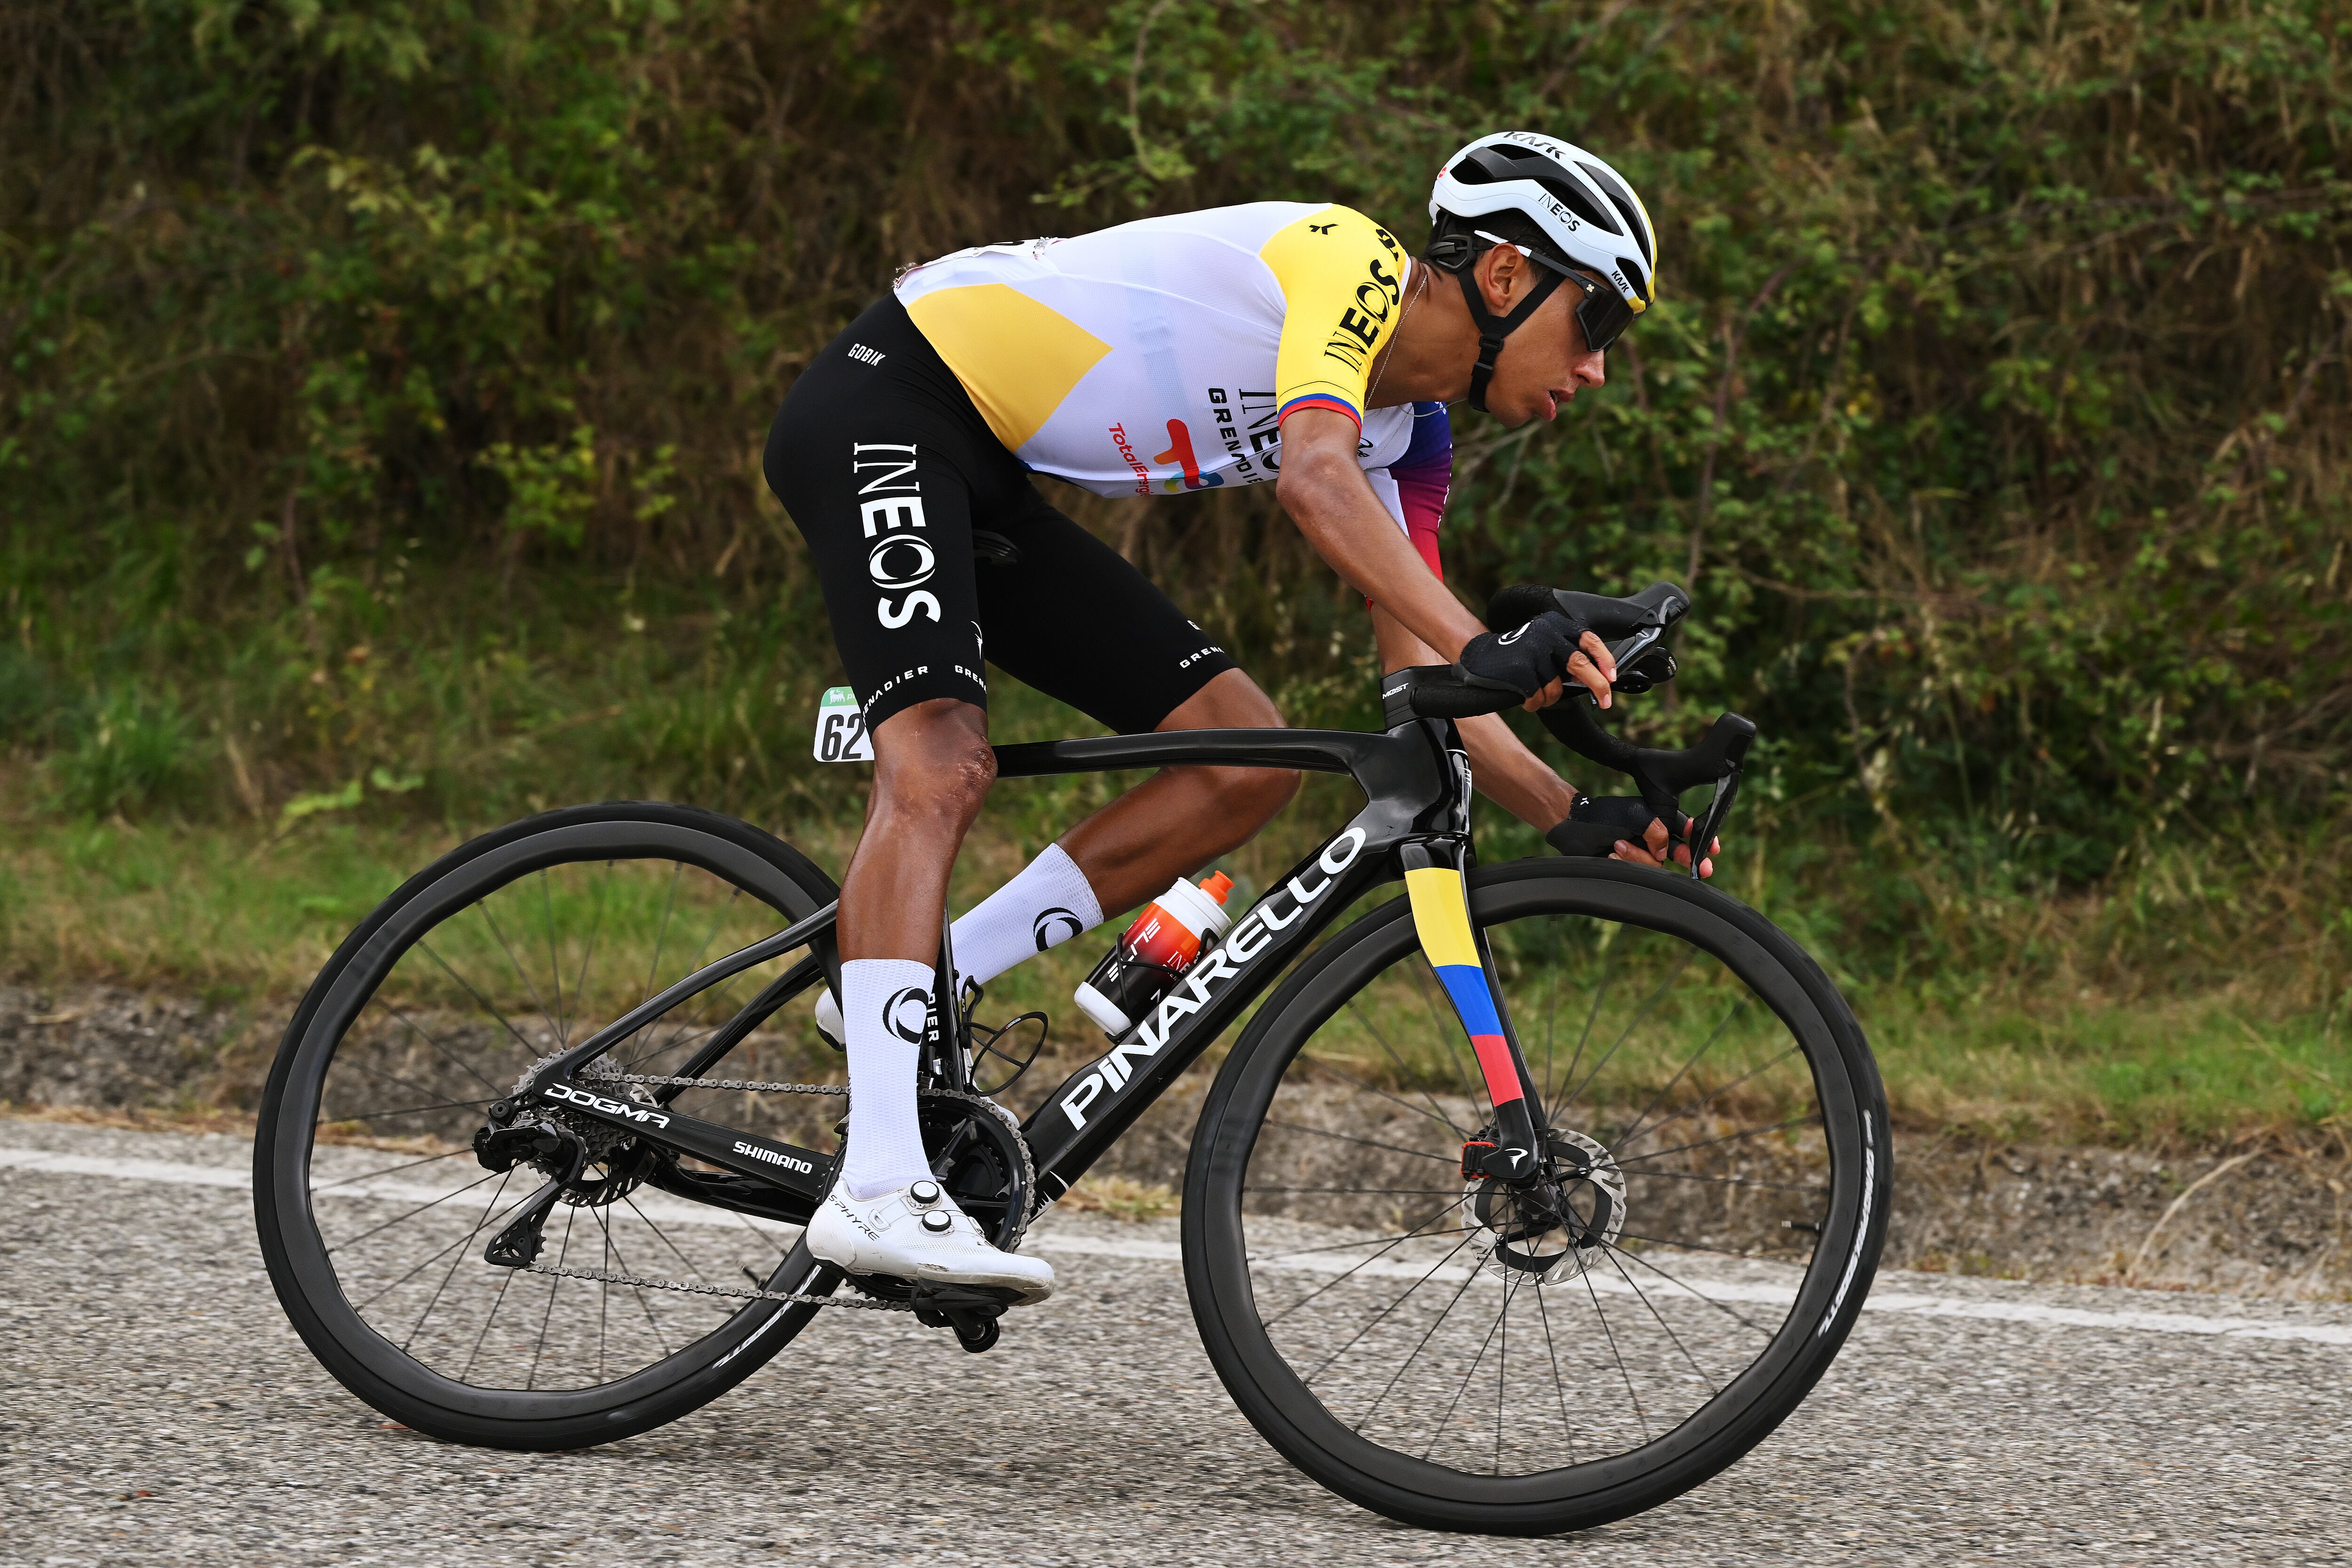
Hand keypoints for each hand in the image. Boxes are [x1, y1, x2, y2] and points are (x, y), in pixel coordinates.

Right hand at [1460, 612, 1617, 709]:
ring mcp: (1531, 650)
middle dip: (1598, 686)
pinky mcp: (1518, 668)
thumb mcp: (1544, 645)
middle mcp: (1545, 633)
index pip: (1588, 640)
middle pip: (1579, 664)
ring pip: (1555, 688)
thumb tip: (1599, 679)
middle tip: (1606, 703)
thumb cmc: (1516, 656)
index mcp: (1556, 625)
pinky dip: (1533, 704)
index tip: (1613, 678)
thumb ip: (1567, 655)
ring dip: (1547, 699)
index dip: (1605, 660)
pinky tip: (1524, 698)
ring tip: (1534, 694)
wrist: (1477, 656)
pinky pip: (1537, 697)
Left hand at [1609, 814, 1719, 877]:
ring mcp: (1641, 853)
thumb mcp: (1636, 815)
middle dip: (1690, 859)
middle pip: (1677, 852)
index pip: (1685, 830)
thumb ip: (1657, 830)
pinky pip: (1638, 872)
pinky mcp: (1628, 867)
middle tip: (1703, 868)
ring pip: (1656, 864)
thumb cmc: (1604, 815)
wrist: (1574, 826)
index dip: (1701, 839)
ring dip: (1637, 857)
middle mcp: (1652, 838)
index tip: (1714, 848)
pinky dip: (1626, 863)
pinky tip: (1612, 854)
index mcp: (1658, 821)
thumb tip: (1664, 852)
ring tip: (1618, 844)